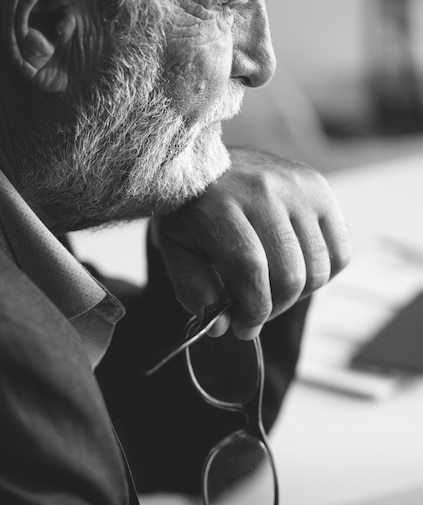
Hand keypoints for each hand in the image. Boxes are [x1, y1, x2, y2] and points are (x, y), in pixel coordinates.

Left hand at [152, 147, 351, 338]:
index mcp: (220, 207)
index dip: (252, 309)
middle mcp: (263, 191)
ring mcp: (297, 187)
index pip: (250, 269)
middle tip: (256, 313)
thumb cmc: (191, 214)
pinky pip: (339, 250)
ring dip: (296, 295)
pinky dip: (321, 274)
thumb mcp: (177, 251)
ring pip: (317, 268)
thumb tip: (223, 327)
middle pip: (289, 273)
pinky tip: (295, 271)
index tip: (243, 328)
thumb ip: (194, 290)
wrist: (206, 164)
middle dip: (273, 308)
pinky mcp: (320, 188)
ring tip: (273, 292)